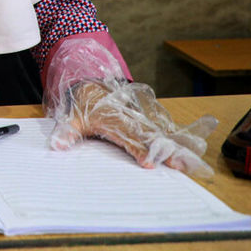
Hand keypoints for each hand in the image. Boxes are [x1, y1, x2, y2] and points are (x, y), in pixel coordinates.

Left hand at [48, 79, 216, 177]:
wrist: (90, 84)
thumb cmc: (81, 106)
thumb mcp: (70, 117)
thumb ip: (65, 131)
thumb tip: (57, 145)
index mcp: (111, 117)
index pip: (128, 135)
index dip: (138, 149)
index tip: (148, 163)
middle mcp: (130, 115)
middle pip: (150, 135)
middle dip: (165, 151)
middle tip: (181, 166)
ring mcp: (141, 114)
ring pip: (161, 130)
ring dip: (177, 145)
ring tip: (191, 161)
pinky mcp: (147, 115)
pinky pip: (164, 125)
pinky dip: (178, 136)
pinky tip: (193, 149)